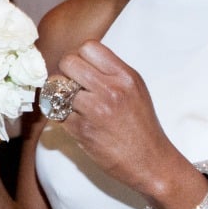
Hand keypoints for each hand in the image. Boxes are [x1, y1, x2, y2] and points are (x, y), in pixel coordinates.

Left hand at [55, 40, 191, 201]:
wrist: (150, 161)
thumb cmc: (142, 126)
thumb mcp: (135, 89)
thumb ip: (111, 72)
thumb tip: (80, 60)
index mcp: (125, 76)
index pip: (88, 47)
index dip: (80, 57)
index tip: (81, 70)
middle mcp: (111, 90)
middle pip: (68, 62)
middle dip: (65, 73)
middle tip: (71, 87)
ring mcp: (95, 110)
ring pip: (57, 87)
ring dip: (59, 96)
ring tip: (71, 105)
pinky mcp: (82, 130)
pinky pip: (56, 112)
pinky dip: (60, 116)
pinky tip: (73, 121)